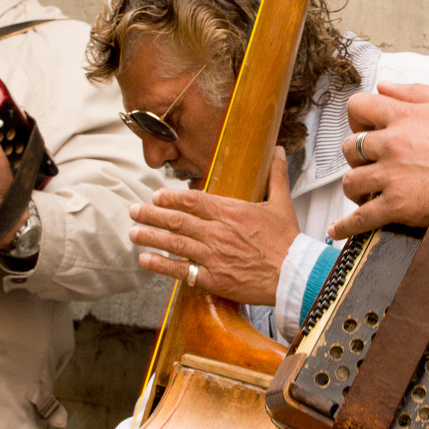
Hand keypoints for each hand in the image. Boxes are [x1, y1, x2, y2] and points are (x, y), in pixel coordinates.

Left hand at [129, 146, 299, 305]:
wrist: (295, 275)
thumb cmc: (288, 241)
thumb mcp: (282, 203)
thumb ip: (276, 176)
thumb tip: (279, 151)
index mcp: (231, 211)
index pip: (193, 200)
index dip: (171, 198)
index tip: (156, 196)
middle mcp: (217, 232)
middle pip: (177, 220)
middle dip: (151, 215)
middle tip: (134, 211)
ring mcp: (213, 255)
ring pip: (174, 243)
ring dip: (150, 236)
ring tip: (133, 233)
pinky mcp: (213, 278)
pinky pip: (180, 270)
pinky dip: (160, 265)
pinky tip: (145, 260)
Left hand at [328, 82, 428, 238]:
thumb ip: (414, 92)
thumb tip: (384, 87)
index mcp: (403, 117)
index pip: (358, 107)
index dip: (358, 117)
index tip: (364, 127)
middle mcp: (392, 144)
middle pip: (349, 146)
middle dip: (357, 155)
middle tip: (369, 162)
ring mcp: (392, 176)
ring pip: (351, 180)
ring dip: (356, 186)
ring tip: (366, 190)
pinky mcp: (396, 206)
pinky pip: (361, 217)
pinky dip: (347, 226)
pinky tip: (339, 229)